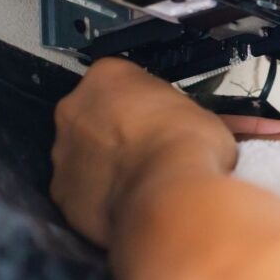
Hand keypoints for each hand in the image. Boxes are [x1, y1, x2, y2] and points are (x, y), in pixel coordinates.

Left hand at [51, 59, 235, 245]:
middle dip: (114, 131)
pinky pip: (80, 191)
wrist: (169, 195)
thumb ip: (189, 118)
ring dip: (104, 165)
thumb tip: (218, 129)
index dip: (140, 102)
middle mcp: (75, 108)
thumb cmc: (187, 144)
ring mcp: (63, 151)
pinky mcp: (61, 192)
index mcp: (107, 76)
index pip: (120, 81)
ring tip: (138, 182)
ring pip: (82, 154)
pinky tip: (125, 204)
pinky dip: (98, 197)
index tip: (157, 118)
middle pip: (92, 115)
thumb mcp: (204, 117)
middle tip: (146, 150)